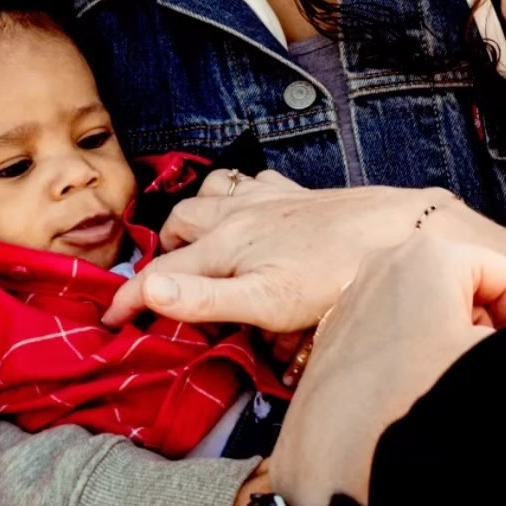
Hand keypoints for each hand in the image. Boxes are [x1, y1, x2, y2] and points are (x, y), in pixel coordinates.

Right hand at [102, 172, 457, 331]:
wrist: (396, 230)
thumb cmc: (335, 275)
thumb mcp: (267, 301)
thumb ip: (204, 298)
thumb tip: (147, 290)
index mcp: (225, 246)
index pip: (161, 274)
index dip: (129, 299)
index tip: (109, 322)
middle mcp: (238, 215)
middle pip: (178, 224)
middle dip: (162, 251)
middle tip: (164, 285)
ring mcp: (268, 200)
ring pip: (209, 195)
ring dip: (193, 217)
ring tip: (195, 246)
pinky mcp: (297, 194)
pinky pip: (250, 182)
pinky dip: (235, 195)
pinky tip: (249, 211)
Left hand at [269, 234, 505, 505]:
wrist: (338, 452)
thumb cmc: (415, 397)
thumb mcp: (488, 360)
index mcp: (430, 254)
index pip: (501, 272)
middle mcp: (386, 260)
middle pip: (461, 283)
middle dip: (482, 322)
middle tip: (485, 364)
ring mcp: (356, 290)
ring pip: (425, 303)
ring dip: (447, 335)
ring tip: (447, 378)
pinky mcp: (337, 322)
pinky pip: (390, 321)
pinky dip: (411, 344)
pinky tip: (411, 386)